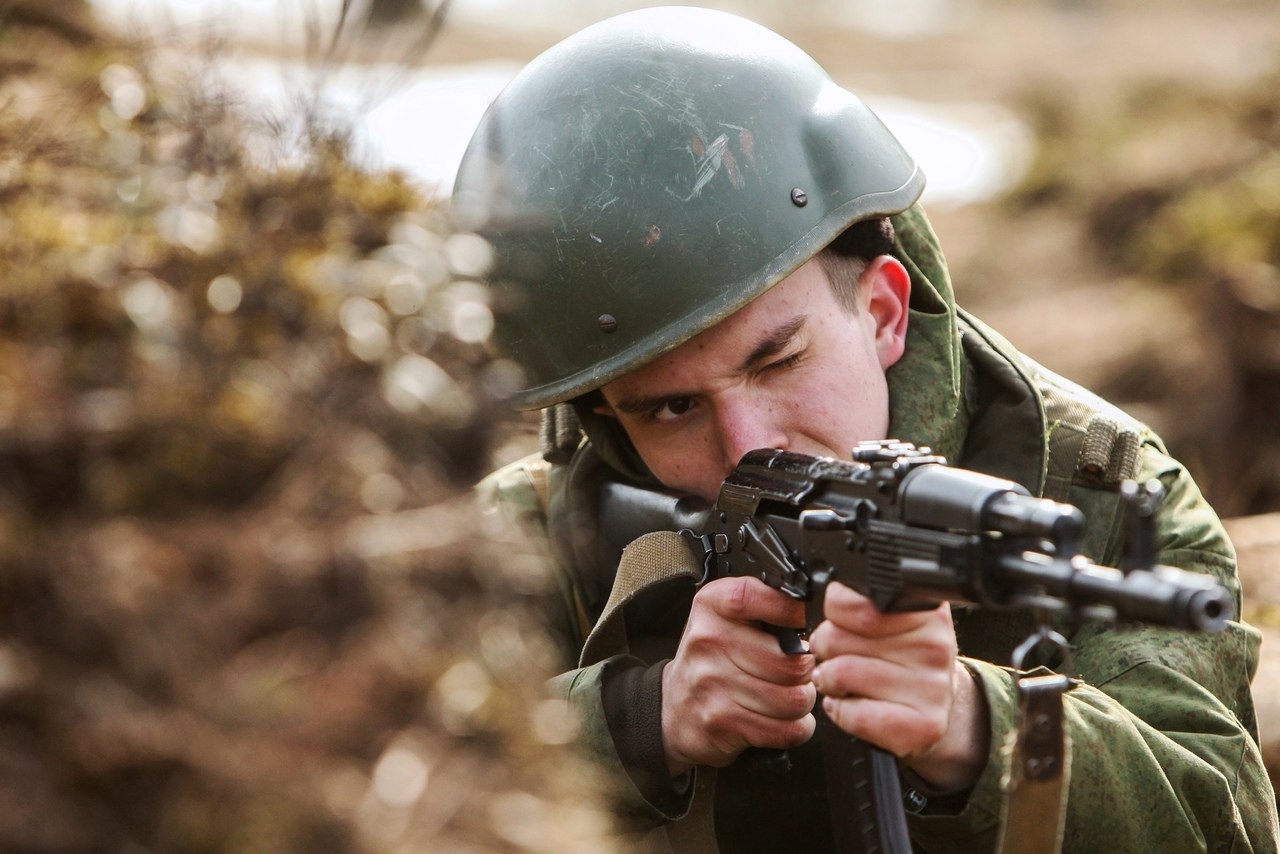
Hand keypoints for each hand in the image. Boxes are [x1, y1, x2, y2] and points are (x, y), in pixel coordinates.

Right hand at [661, 577, 816, 775]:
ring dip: (802, 702)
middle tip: (798, 672)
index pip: (767, 599)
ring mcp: (713, 682)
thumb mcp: (725, 618)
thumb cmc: (712, 660)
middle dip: (807, 672)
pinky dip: (796, 728)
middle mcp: (709, 640)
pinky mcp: (722, 721)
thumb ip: (764, 607)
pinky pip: (787, 730)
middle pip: (793, 662)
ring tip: (789, 696)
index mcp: (712, 605)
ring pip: (795, 700)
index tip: (803, 624)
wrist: (673, 709)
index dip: (795, 614)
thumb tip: (816, 614)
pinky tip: (781, 720)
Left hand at [808, 582, 988, 790]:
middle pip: (837, 637)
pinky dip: (841, 712)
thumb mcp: (888, 620)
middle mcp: (934, 644)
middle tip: (838, 656)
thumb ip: (859, 601)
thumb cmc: (900, 660)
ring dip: (829, 681)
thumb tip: (828, 597)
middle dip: (826, 648)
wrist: (932, 709)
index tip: (840, 623)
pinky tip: (852, 706)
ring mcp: (932, 687)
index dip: (834, 615)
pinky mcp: (923, 727)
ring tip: (842, 682)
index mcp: (924, 609)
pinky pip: (854, 715)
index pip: (850, 601)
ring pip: (842, 673)